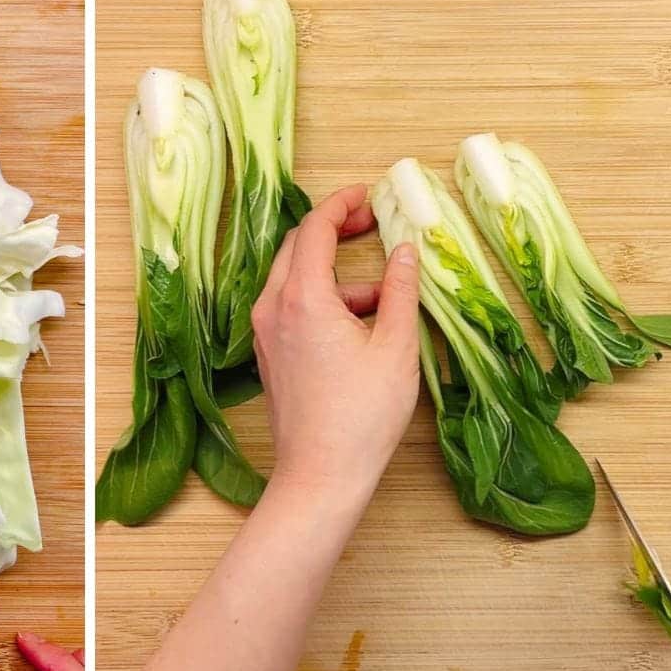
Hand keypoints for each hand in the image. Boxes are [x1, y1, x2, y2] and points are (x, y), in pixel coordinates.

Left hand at [251, 183, 419, 501]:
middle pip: (296, 248)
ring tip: (382, 293)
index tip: (368, 195)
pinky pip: (290, 308)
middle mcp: (272, 309)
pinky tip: (359, 324)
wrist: (320, 475)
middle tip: (371, 223)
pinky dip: (322, 300)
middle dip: (334, 230)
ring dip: (334, 273)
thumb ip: (401, 291)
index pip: (314, 229)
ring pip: (293, 280)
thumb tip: (406, 251)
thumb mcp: (395, 348)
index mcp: (302, 298)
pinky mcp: (268, 354)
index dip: (341, 204)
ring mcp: (265, 332)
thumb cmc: (361, 417)